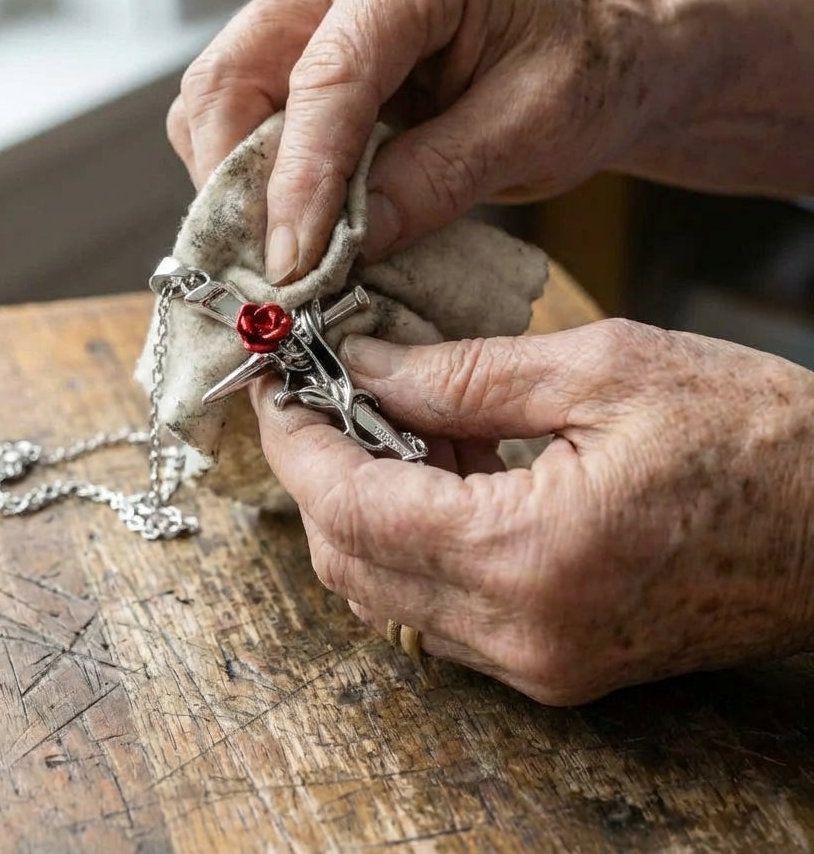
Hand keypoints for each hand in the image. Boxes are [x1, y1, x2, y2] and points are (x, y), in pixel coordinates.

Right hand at [168, 0, 671, 281]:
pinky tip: (287, 222)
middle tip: (271, 271)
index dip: (301, 181)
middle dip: (239, 185)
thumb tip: (348, 243)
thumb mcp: (533, 128)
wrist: (591, 49)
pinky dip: (249, 177)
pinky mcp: (295, 49)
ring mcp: (306, 5)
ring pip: (218, 99)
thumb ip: (438, 179)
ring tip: (279, 254)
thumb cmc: (581, 71)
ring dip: (235, 186)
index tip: (293, 266)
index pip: (327, 78)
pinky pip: (239, 116)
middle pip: (232, 78)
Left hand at [253, 319, 813, 703]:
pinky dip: (410, 537)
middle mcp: (522, 632)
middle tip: (320, 395)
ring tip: (389, 420)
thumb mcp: (602, 369)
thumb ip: (463, 375)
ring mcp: (537, 660)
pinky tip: (436, 470)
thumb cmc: (753, 435)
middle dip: (316, 473)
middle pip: (351, 562)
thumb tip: (365, 368)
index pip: (352, 509)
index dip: (297, 444)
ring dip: (360, 504)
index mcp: (532, 555)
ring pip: (385, 590)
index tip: (276, 385)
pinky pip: (437, 605)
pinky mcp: (553, 661)